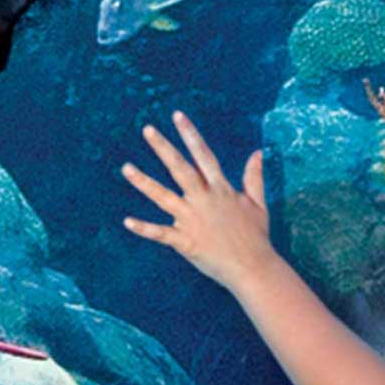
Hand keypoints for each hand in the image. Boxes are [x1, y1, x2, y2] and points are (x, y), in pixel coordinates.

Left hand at [120, 111, 274, 290]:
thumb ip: (253, 177)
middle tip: (147, 129)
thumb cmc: (256, 236)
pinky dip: (144, 228)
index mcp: (221, 189)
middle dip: (163, 148)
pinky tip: (127, 221)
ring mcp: (192, 220)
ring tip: (126, 168)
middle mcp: (204, 200)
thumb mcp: (258, 203)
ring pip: (163, 197)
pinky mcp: (185, 241)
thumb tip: (258, 152)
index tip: (177, 116)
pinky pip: (160, 233)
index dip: (190, 134)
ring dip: (144, 182)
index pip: (204, 155)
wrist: (253, 268)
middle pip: (180, 169)